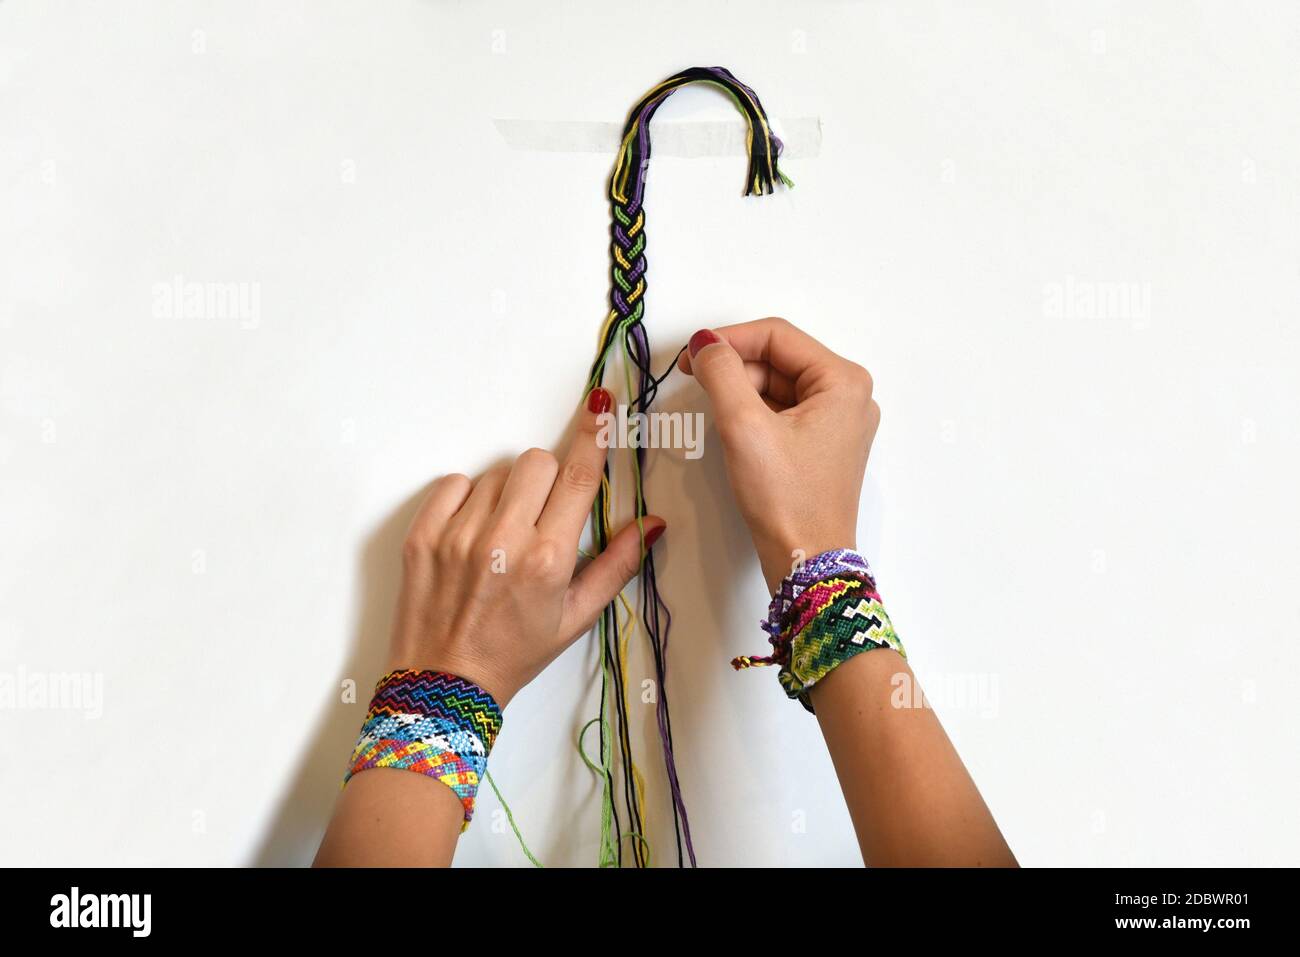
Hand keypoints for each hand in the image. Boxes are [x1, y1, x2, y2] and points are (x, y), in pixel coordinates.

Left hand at [386, 388, 664, 707]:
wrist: (445, 685)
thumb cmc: (516, 653)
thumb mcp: (577, 617)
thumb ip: (617, 565)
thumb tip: (653, 524)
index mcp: (548, 559)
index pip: (579, 476)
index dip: (593, 435)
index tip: (600, 406)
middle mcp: (503, 541)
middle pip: (538, 462)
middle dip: (549, 478)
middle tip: (543, 514)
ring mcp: (458, 536)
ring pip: (497, 473)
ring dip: (508, 492)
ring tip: (504, 535)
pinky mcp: (424, 536)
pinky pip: (454, 483)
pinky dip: (467, 497)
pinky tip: (474, 530)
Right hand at [677, 318, 878, 592]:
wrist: (806, 562)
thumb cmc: (785, 498)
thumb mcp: (744, 426)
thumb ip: (722, 373)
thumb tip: (705, 341)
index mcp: (843, 382)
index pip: (778, 335)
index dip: (729, 337)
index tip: (691, 353)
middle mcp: (849, 396)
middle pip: (779, 358)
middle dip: (734, 364)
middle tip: (691, 374)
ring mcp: (838, 421)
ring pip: (779, 384)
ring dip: (741, 388)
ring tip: (709, 404)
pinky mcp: (823, 444)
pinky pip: (784, 410)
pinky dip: (754, 410)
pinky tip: (731, 425)